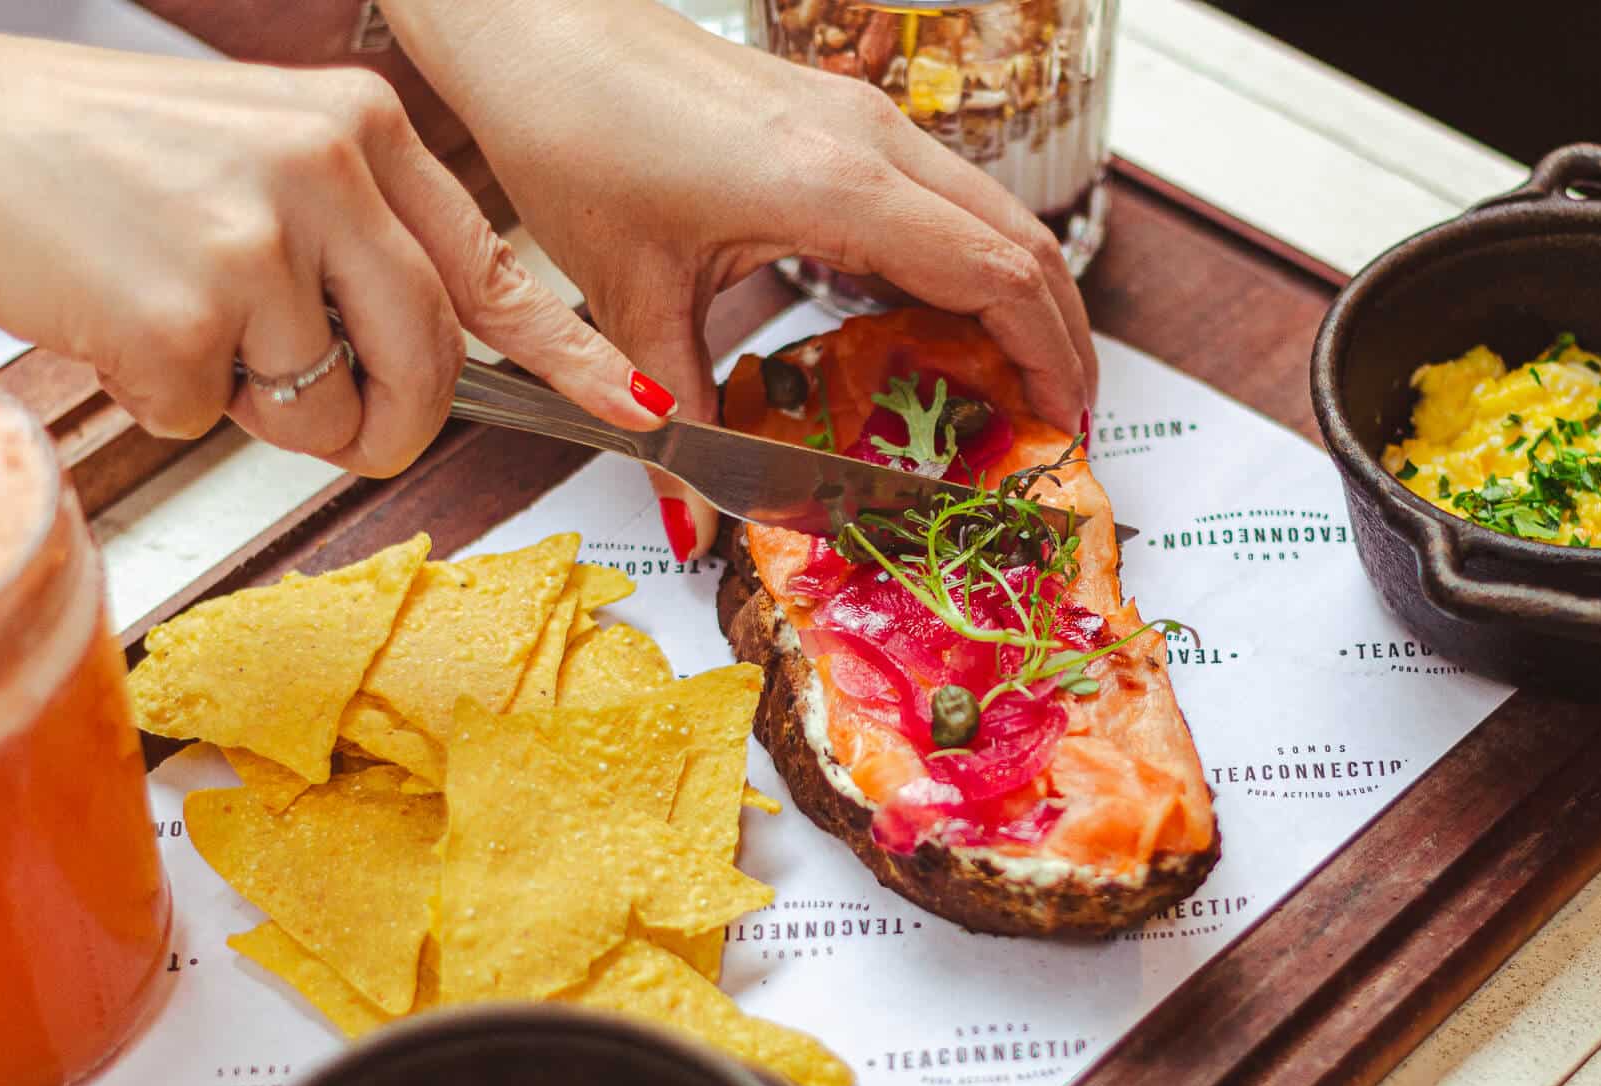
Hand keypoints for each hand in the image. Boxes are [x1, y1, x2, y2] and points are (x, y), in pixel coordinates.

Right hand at [0, 32, 664, 476]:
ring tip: (180, 318)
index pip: (491, 265)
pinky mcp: (182, 313)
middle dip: (385, 423)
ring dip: (259, 407)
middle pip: (426, 366)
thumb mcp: (261, 153)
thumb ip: (356, 237)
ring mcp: (256, 241)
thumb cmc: (99, 151)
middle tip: (332, 423)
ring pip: (325, 410)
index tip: (633, 404)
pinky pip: (213, 420)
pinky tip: (118, 317)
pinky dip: (162, 398)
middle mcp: (325, 172)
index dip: (569, 352)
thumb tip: (429, 354)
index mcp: (358, 127)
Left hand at [381, 0, 1097, 554]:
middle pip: (1023, 242)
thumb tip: (691, 521)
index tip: (1062, 426)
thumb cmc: (576, 133)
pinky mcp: (844, 117)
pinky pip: (945, 195)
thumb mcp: (630, 294)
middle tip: (1062, 420)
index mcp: (835, 186)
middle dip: (1060, 336)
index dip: (1047, 356)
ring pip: (992, 212)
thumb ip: (675, 413)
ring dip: (1022, 296)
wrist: (539, 26)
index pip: (996, 273)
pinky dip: (972, 262)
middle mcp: (871, 142)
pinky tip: (946, 322)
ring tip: (1022, 381)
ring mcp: (864, 120)